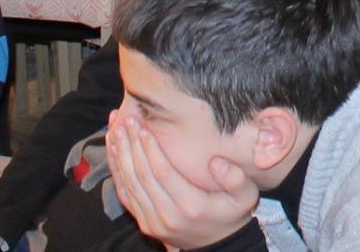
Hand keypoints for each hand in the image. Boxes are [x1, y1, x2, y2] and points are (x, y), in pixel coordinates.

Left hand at [107, 109, 259, 247]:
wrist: (217, 246)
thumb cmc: (231, 214)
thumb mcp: (245, 197)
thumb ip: (235, 178)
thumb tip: (217, 161)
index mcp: (191, 206)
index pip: (163, 173)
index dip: (151, 149)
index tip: (143, 126)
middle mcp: (167, 216)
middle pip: (142, 177)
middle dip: (132, 145)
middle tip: (127, 119)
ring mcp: (152, 221)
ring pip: (130, 185)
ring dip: (120, 155)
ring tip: (116, 129)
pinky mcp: (144, 222)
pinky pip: (126, 195)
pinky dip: (117, 172)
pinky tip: (114, 151)